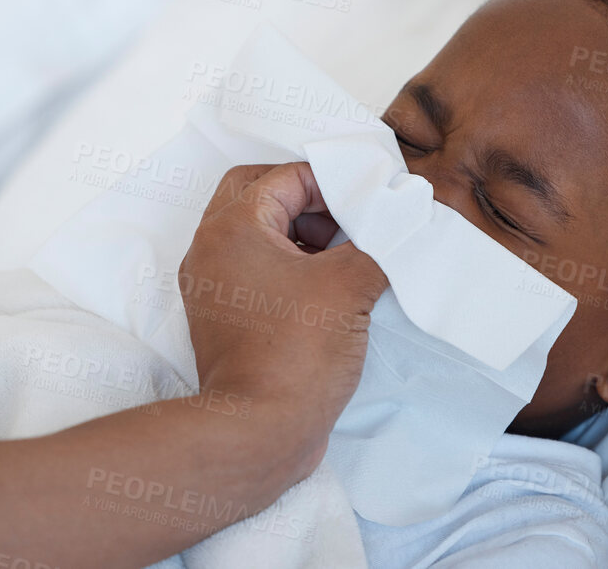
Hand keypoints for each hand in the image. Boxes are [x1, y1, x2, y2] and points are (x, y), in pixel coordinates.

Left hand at [179, 162, 387, 479]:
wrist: (258, 431)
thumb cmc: (296, 352)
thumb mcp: (350, 285)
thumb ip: (377, 242)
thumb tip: (398, 224)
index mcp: (231, 227)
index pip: (284, 176)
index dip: (332, 182)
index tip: (368, 199)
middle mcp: (209, 248)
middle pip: (257, 194)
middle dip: (307, 199)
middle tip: (348, 218)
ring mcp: (211, 285)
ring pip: (254, 233)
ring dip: (298, 232)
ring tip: (344, 253)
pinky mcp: (221, 317)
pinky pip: (253, 269)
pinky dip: (287, 264)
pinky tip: (328, 286)